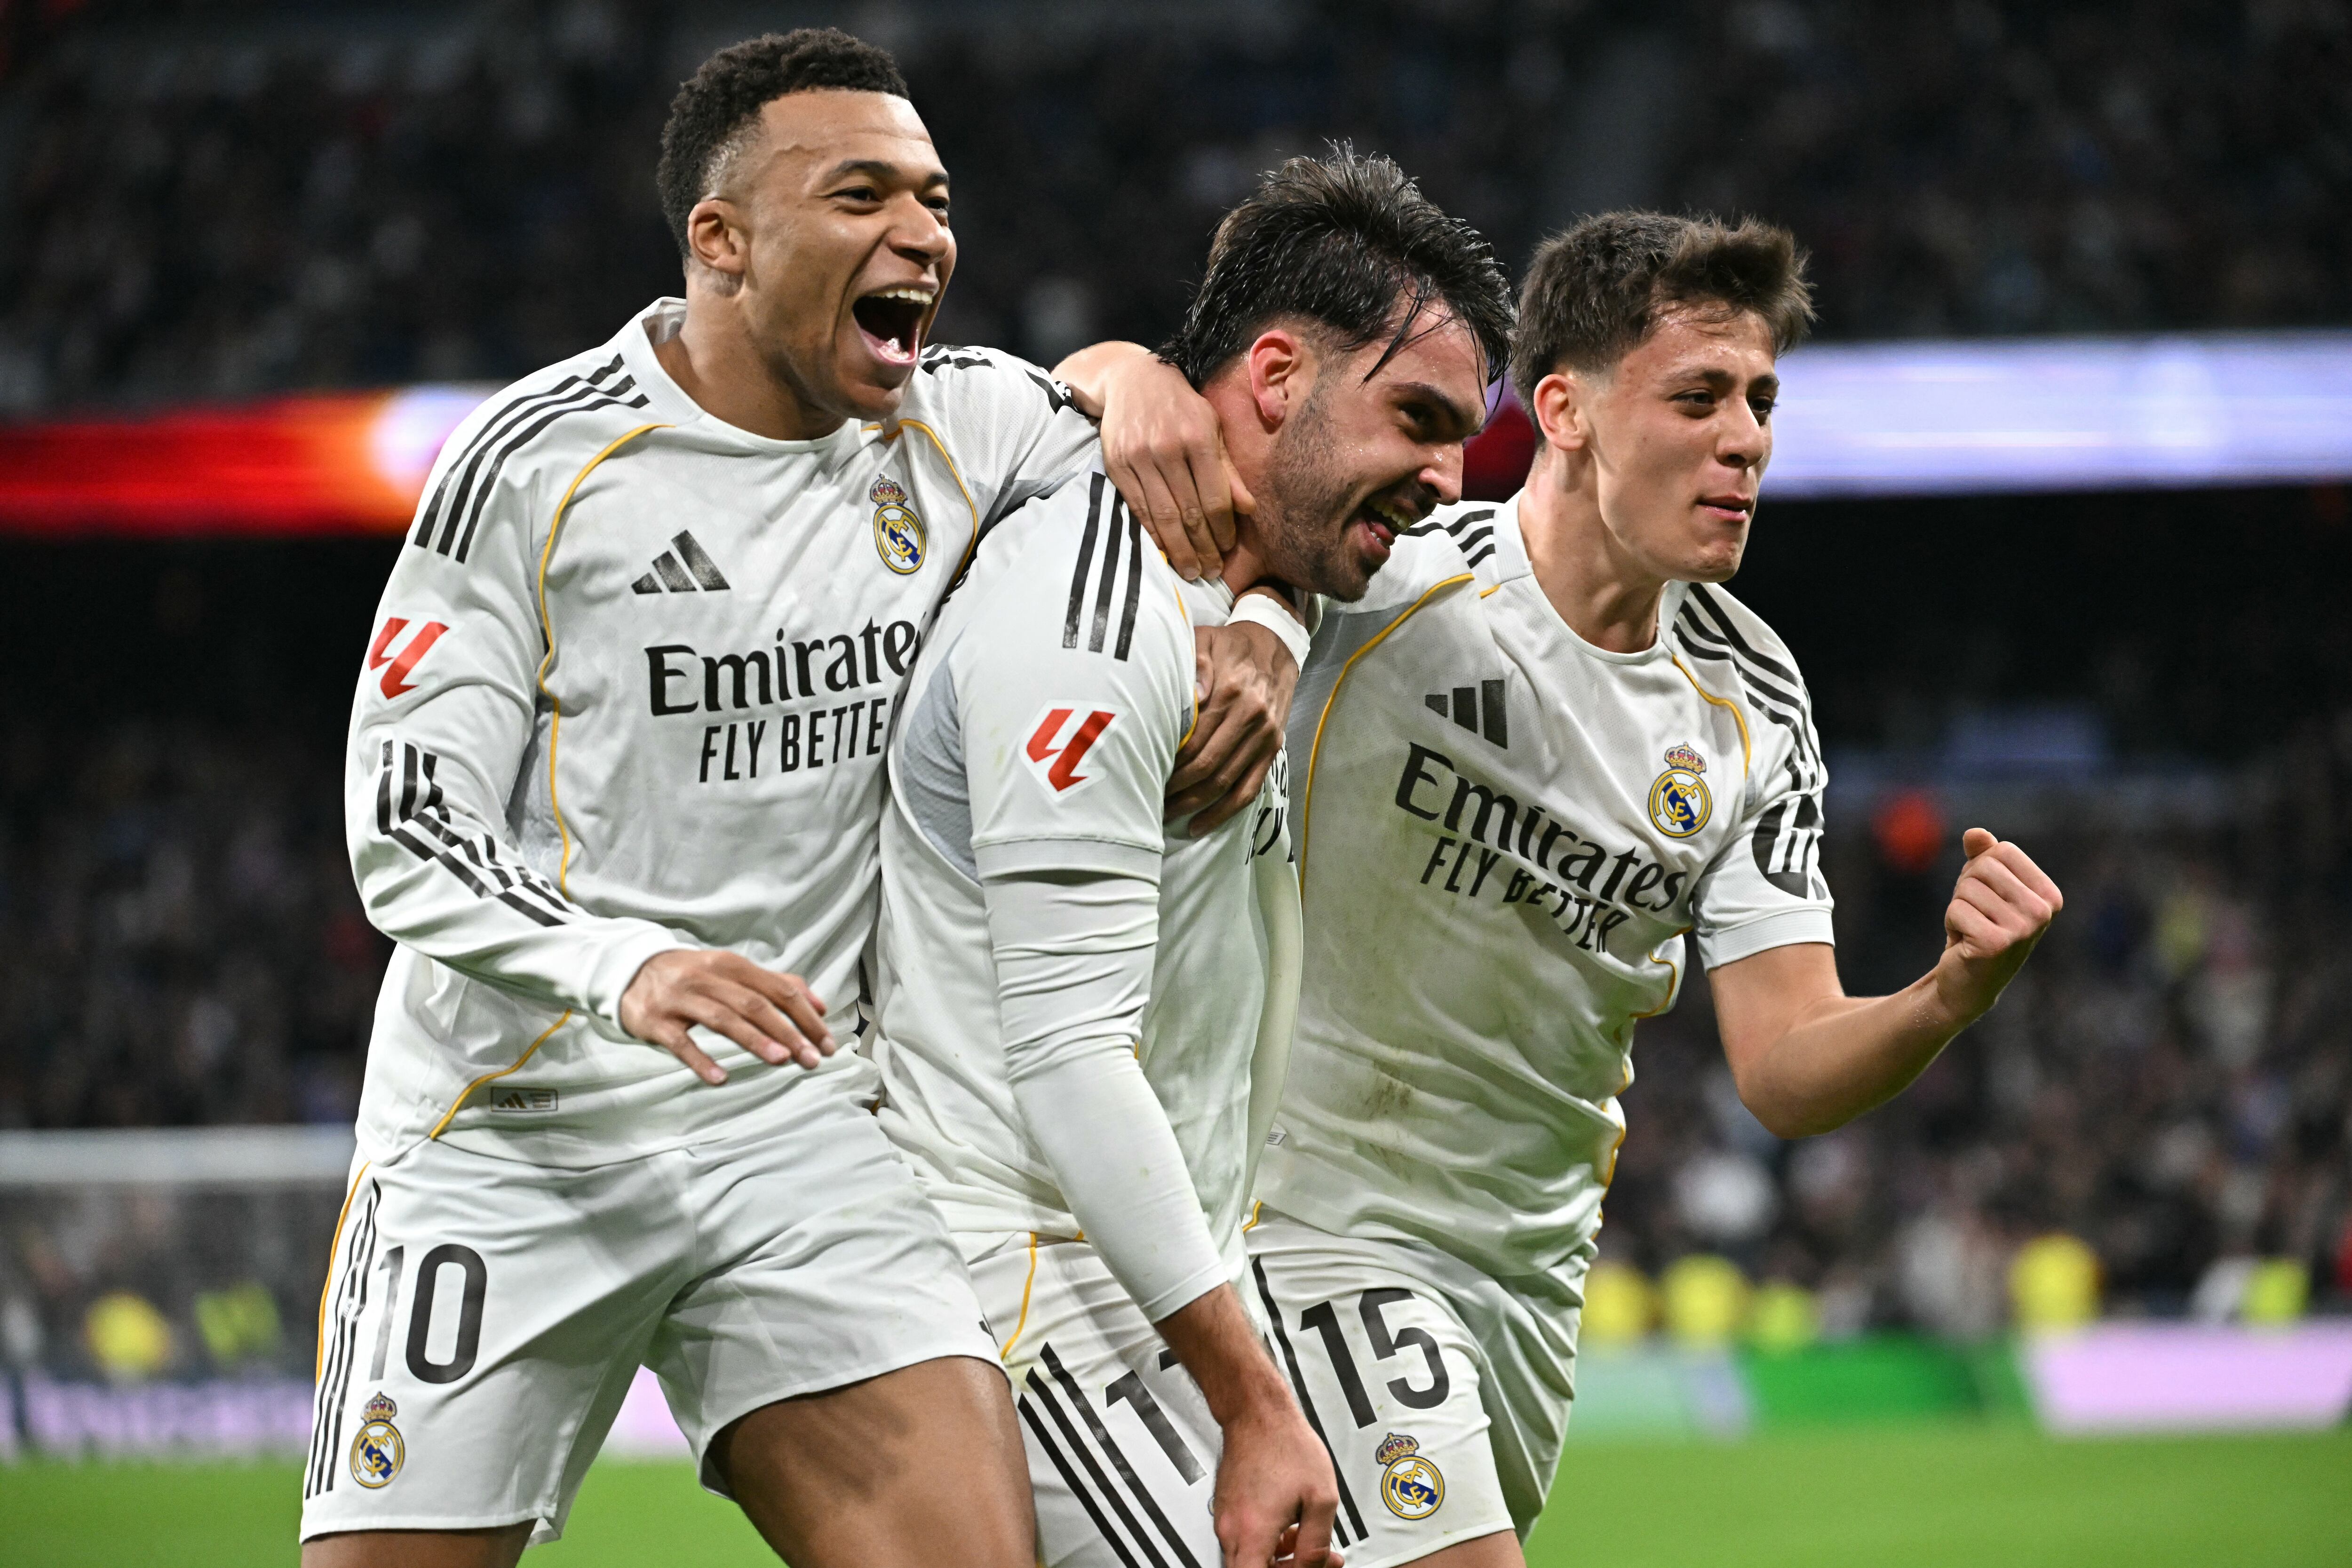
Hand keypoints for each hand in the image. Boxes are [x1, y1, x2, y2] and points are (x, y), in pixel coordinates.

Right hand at [618, 949, 834, 1083]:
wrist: (630, 971)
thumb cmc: (693, 976)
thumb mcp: (731, 972)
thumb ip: (775, 984)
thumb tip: (819, 1005)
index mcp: (731, 965)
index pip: (778, 990)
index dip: (806, 1016)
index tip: (827, 1043)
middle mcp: (707, 977)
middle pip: (755, 1005)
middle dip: (788, 1032)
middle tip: (812, 1059)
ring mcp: (680, 998)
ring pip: (724, 1019)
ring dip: (755, 1040)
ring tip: (782, 1061)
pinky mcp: (656, 1021)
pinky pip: (681, 1043)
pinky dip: (701, 1060)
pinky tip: (720, 1078)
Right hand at [1095, 351, 1252, 580]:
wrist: (1131, 379)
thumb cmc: (1181, 406)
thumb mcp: (1211, 427)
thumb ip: (1228, 469)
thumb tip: (1248, 509)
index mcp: (1198, 438)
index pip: (1214, 497)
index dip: (1223, 529)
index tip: (1228, 549)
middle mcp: (1168, 449)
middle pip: (1189, 512)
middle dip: (1203, 548)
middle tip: (1211, 572)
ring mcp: (1139, 458)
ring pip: (1162, 516)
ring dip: (1179, 549)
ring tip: (1191, 571)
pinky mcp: (1117, 465)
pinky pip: (1138, 508)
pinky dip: (1152, 533)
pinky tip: (1164, 549)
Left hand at [1170, 619, 1298, 833]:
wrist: (1276, 645)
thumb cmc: (1230, 645)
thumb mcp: (1207, 639)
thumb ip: (1197, 663)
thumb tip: (1194, 698)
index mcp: (1232, 692)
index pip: (1194, 740)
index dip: (1170, 763)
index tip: (1146, 775)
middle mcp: (1251, 717)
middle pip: (1208, 765)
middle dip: (1178, 789)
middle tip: (1151, 800)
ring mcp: (1265, 736)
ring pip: (1227, 782)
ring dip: (1197, 804)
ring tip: (1170, 816)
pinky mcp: (1273, 748)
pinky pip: (1250, 788)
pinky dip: (1226, 810)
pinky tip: (1203, 824)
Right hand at [1213, 1398, 1341, 1567]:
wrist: (1257, 1412)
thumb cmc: (1285, 1443)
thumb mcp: (1321, 1497)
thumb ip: (1318, 1541)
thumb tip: (1315, 1566)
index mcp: (1253, 1532)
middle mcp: (1231, 1530)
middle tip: (1314, 1560)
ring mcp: (1224, 1519)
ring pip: (1248, 1559)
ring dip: (1277, 1558)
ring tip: (1303, 1537)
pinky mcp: (1225, 1509)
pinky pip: (1244, 1540)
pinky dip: (1266, 1541)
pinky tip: (1287, 1525)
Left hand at [1931, 828, 2062, 1024]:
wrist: (1969, 981)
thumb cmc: (1978, 927)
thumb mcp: (1983, 886)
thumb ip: (1982, 856)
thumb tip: (1974, 833)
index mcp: (2049, 895)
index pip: (2001, 851)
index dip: (1980, 870)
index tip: (1986, 898)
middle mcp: (2043, 911)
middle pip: (1982, 867)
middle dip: (1966, 889)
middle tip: (1975, 917)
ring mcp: (2023, 929)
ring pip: (1966, 889)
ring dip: (1958, 909)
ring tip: (1971, 931)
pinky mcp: (1996, 943)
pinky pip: (1956, 910)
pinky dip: (1951, 924)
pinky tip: (1964, 944)